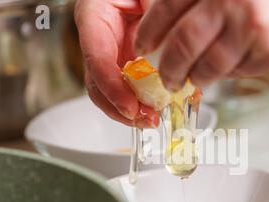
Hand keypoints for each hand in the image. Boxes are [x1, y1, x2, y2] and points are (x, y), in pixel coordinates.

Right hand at [75, 0, 158, 127]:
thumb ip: (156, 16)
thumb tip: (173, 48)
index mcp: (94, 15)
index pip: (96, 57)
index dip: (111, 87)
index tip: (130, 106)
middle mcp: (99, 39)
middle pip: (98, 82)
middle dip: (120, 107)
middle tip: (146, 119)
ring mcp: (112, 55)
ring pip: (110, 93)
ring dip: (129, 112)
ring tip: (151, 120)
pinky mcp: (126, 66)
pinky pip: (128, 91)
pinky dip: (141, 105)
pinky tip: (155, 111)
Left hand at [135, 0, 268, 89]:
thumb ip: (211, 5)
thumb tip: (178, 34)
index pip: (167, 4)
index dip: (149, 30)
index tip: (142, 46)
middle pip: (180, 40)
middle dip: (167, 65)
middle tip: (164, 77)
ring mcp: (246, 19)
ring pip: (204, 63)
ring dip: (191, 78)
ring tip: (187, 82)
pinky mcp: (266, 45)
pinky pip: (232, 70)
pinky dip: (223, 76)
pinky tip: (223, 74)